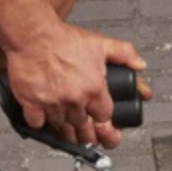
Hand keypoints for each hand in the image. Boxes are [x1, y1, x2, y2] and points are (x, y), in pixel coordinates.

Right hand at [5, 25, 151, 148]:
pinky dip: (41, 122)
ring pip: (61, 127)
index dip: (106, 124)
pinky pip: (38, 123)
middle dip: (88, 134)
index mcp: (93, 88)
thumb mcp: (100, 43)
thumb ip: (124, 54)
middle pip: (84, 128)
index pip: (105, 118)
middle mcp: (74, 99)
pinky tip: (45, 119)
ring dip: (65, 129)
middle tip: (89, 137)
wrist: (33, 33)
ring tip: (69, 130)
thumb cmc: (62, 39)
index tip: (106, 128)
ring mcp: (52, 103)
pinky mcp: (31, 102)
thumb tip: (139, 64)